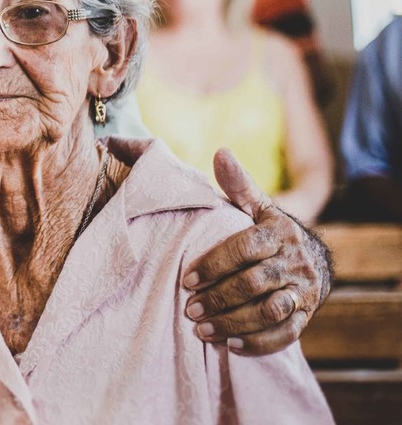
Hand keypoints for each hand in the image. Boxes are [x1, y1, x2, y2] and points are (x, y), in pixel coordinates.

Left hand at [182, 148, 331, 355]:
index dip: (215, 264)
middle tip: (189, 307)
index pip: (245, 248)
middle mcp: (295, 261)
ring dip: (234, 323)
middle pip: (255, 283)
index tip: (187, 278)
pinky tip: (230, 345)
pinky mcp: (305, 315)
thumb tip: (220, 153)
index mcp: (279, 232)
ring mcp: (303, 290)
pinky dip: (258, 342)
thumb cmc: (269, 230)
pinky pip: (285, 334)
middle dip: (219, 297)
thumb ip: (238, 185)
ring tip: (201, 328)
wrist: (311, 259)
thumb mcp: (256, 206)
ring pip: (270, 311)